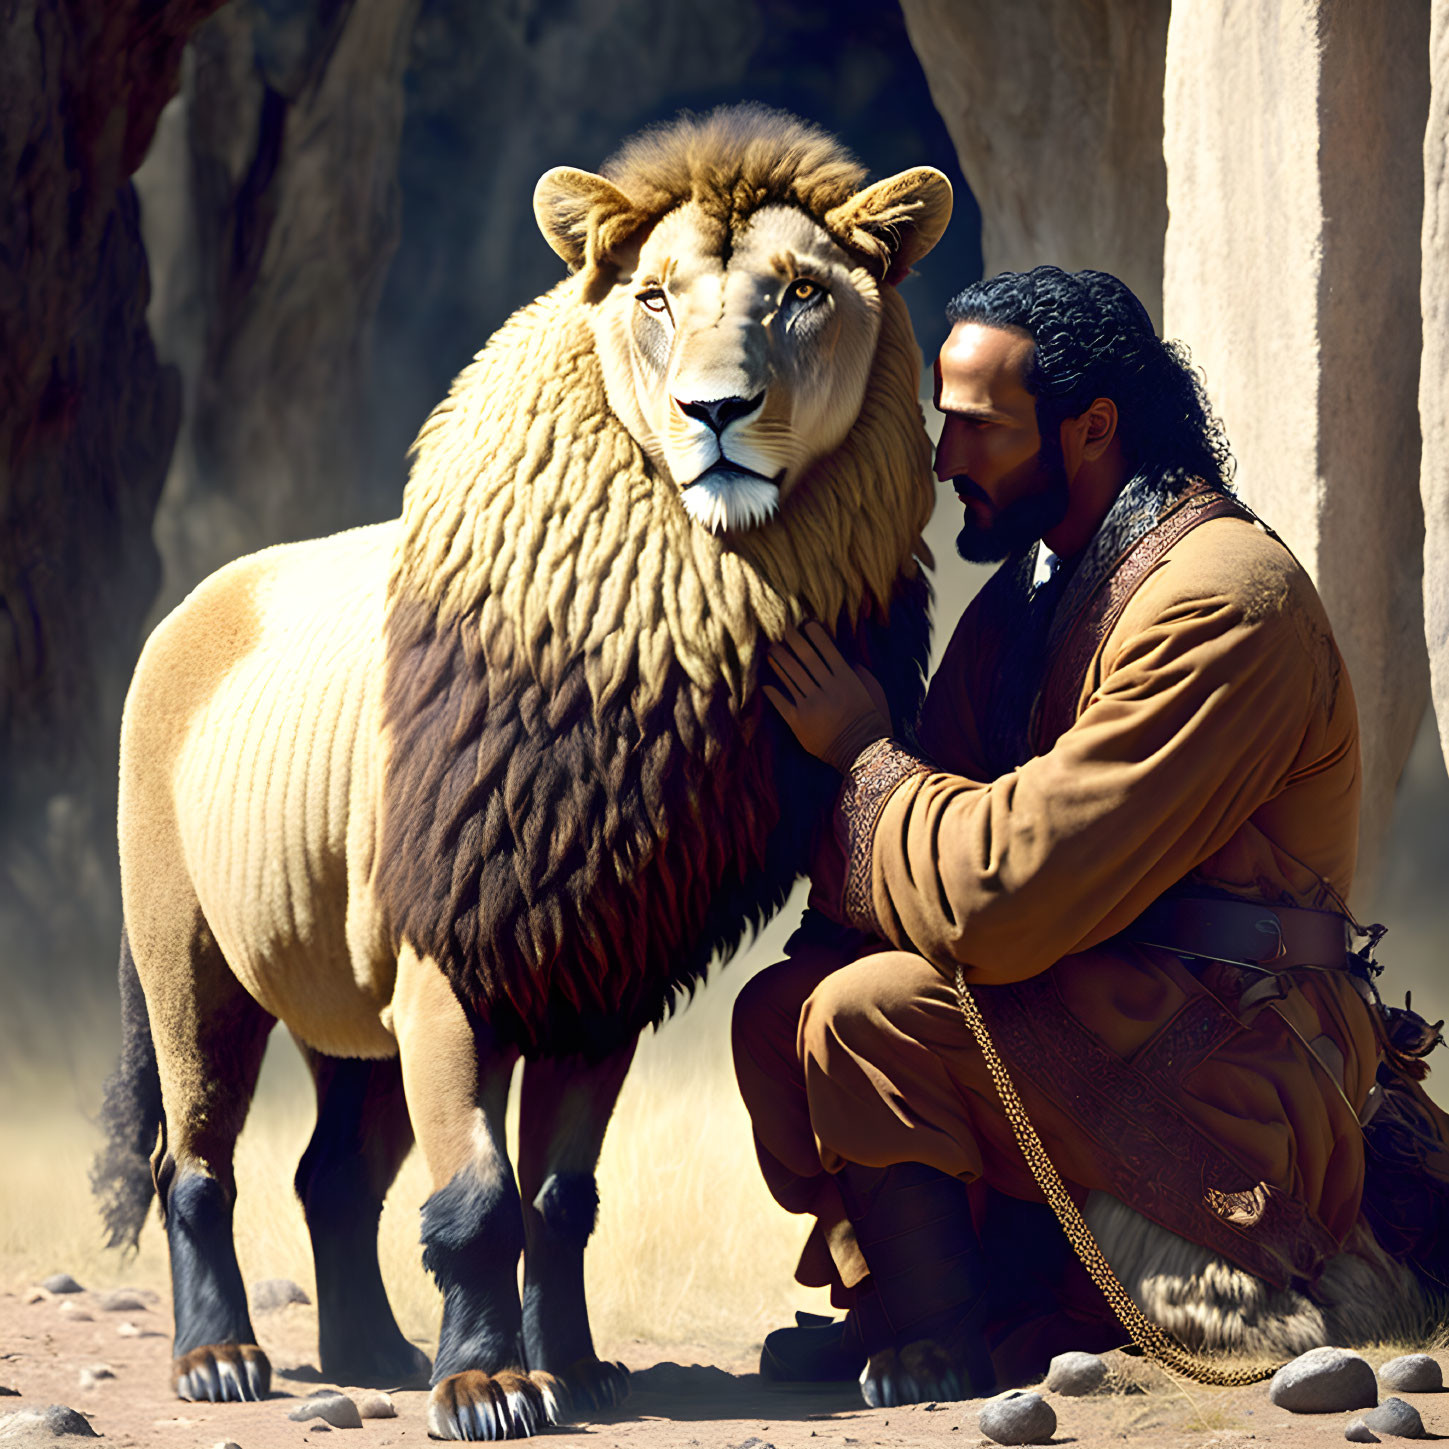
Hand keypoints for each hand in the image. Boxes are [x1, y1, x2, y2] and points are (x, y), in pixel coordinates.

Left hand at [763, 622, 891, 771]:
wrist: (864, 752)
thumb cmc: (872, 719)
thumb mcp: (873, 690)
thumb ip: (858, 672)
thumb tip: (843, 656)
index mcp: (845, 679)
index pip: (826, 650)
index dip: (814, 634)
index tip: (805, 623)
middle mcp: (827, 689)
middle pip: (805, 658)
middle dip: (792, 640)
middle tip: (781, 628)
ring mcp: (811, 705)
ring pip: (790, 677)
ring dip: (779, 661)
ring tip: (771, 650)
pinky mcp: (799, 722)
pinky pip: (782, 703)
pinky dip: (773, 692)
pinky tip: (766, 684)